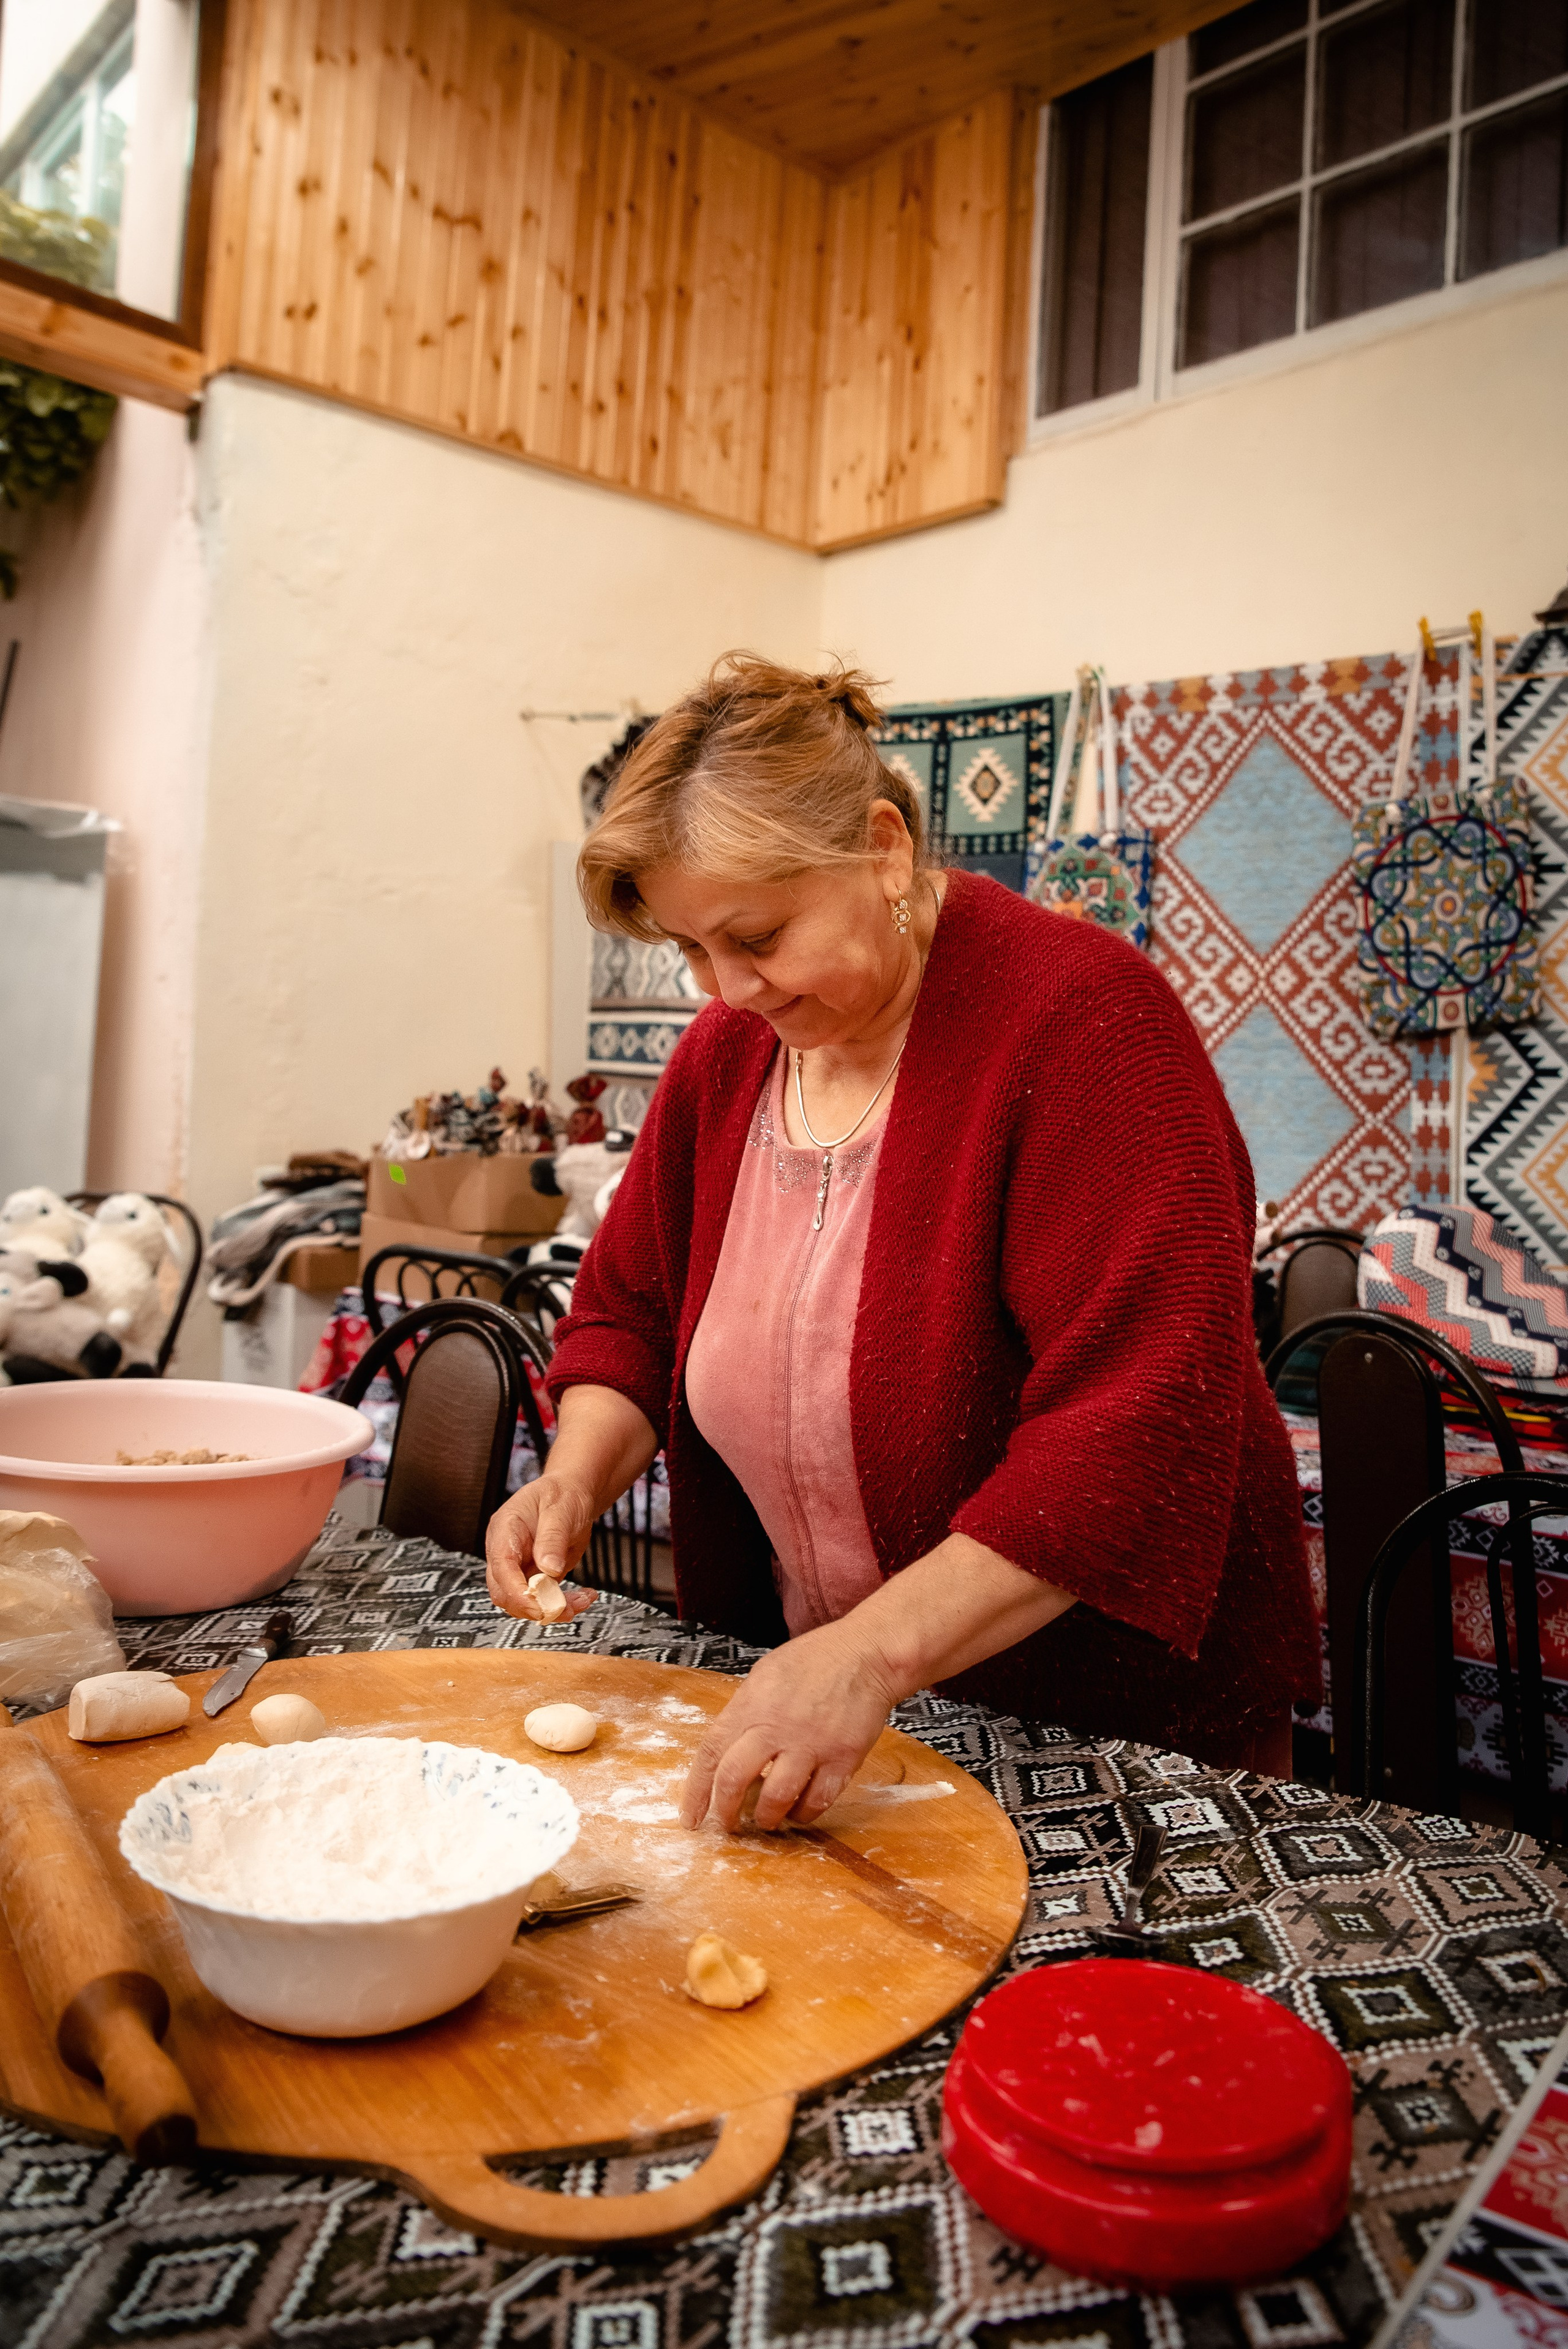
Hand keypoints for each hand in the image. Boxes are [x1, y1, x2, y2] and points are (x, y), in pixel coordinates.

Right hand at [485, 1474, 600, 1622]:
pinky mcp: (534, 1578)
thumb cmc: (563, 1494)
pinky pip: (542, 1600)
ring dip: (551, 1610)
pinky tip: (583, 1598)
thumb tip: (549, 1569)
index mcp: (504, 1530)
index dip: (516, 1590)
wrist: (573, 1493)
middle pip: (504, 1592)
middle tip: (566, 1609)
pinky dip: (561, 1605)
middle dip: (533, 1607)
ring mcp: (519, 1567)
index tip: (539, 1605)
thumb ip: (553, 1537)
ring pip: (523, 1602)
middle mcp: (505, 1552)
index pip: (501, 1567)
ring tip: (583, 1601)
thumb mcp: (561, 1509)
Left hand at [678, 1620, 900, 1831]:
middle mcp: (776, 1727)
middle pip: (735, 1779)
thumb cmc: (814, 1661)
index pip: (710, 1753)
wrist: (865, 1654)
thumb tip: (727, 1750)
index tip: (690, 1817)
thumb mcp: (765, 1675)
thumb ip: (744, 1712)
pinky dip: (805, 1813)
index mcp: (751, 1705)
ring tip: (766, 1820)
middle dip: (725, 1811)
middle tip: (727, 1825)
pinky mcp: (842, 1758)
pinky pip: (818, 1800)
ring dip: (767, 1817)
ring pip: (777, 1797)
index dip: (696, 1791)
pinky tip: (800, 1810)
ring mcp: (810, 1744)